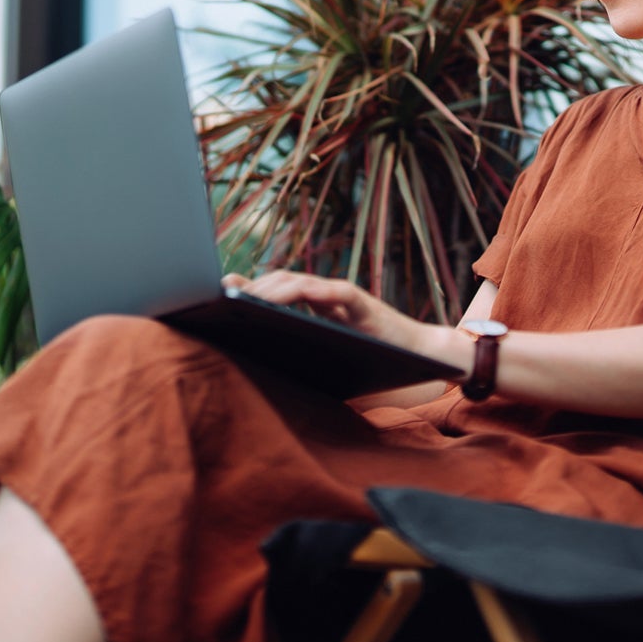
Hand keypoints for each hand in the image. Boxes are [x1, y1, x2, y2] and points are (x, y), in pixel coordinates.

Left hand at [223, 270, 422, 350]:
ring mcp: (345, 298)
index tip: (221, 292)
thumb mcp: (330, 352)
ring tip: (245, 299)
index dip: (250, 290)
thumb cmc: (376, 359)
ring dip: (272, 289)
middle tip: (223, 294)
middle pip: (284, 282)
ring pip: (302, 282)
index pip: (278, 291)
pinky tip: (286, 298)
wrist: (422, 356)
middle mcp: (329, 297)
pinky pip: (333, 291)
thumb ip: (302, 343)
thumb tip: (262, 347)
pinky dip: (308, 292)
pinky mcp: (364, 304)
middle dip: (253, 287)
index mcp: (318, 308)